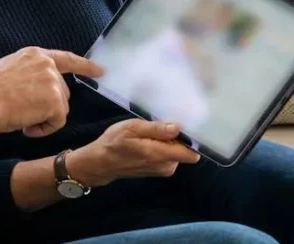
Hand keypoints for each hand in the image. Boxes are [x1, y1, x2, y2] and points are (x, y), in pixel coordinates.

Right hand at [0, 47, 102, 137]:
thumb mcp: (8, 71)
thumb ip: (27, 75)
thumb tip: (36, 92)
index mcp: (34, 54)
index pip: (66, 58)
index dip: (85, 65)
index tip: (100, 71)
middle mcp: (47, 64)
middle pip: (62, 92)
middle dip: (49, 106)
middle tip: (23, 113)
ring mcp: (53, 82)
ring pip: (60, 109)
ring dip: (44, 118)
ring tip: (21, 119)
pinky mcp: (55, 101)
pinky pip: (57, 122)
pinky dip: (43, 129)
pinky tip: (26, 127)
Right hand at [66, 118, 200, 187]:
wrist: (101, 162)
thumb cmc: (114, 143)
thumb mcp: (131, 128)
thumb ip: (155, 129)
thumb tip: (177, 127)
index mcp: (160, 155)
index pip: (190, 152)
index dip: (192, 138)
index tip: (189, 123)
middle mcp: (166, 166)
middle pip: (184, 148)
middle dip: (177, 135)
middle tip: (162, 122)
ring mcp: (163, 169)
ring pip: (176, 151)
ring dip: (168, 140)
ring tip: (152, 130)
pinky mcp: (159, 170)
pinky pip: (169, 155)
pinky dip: (163, 146)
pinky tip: (150, 138)